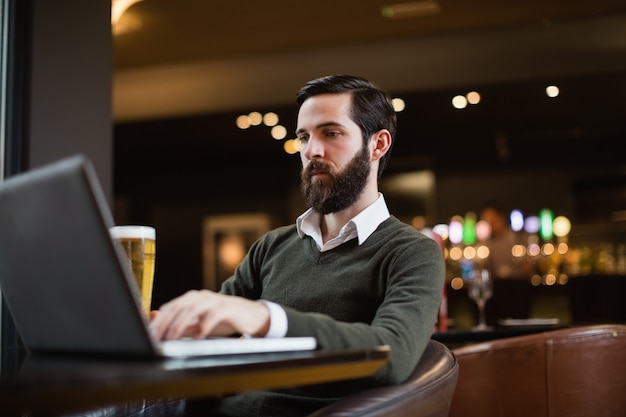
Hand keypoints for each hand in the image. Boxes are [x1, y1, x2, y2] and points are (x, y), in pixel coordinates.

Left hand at [148, 290, 269, 340]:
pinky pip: (213, 315)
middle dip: (165, 322)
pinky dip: (204, 326)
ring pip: (193, 309)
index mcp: (191, 299)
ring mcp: (214, 301)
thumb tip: (160, 329)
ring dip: (180, 324)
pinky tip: (198, 337)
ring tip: (172, 337)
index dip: (158, 321)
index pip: (170, 307)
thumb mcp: (199, 323)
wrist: (251, 316)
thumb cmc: (223, 320)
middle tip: (156, 337)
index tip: (149, 335)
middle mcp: (201, 296)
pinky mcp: (227, 307)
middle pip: (178, 307)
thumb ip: (182, 325)